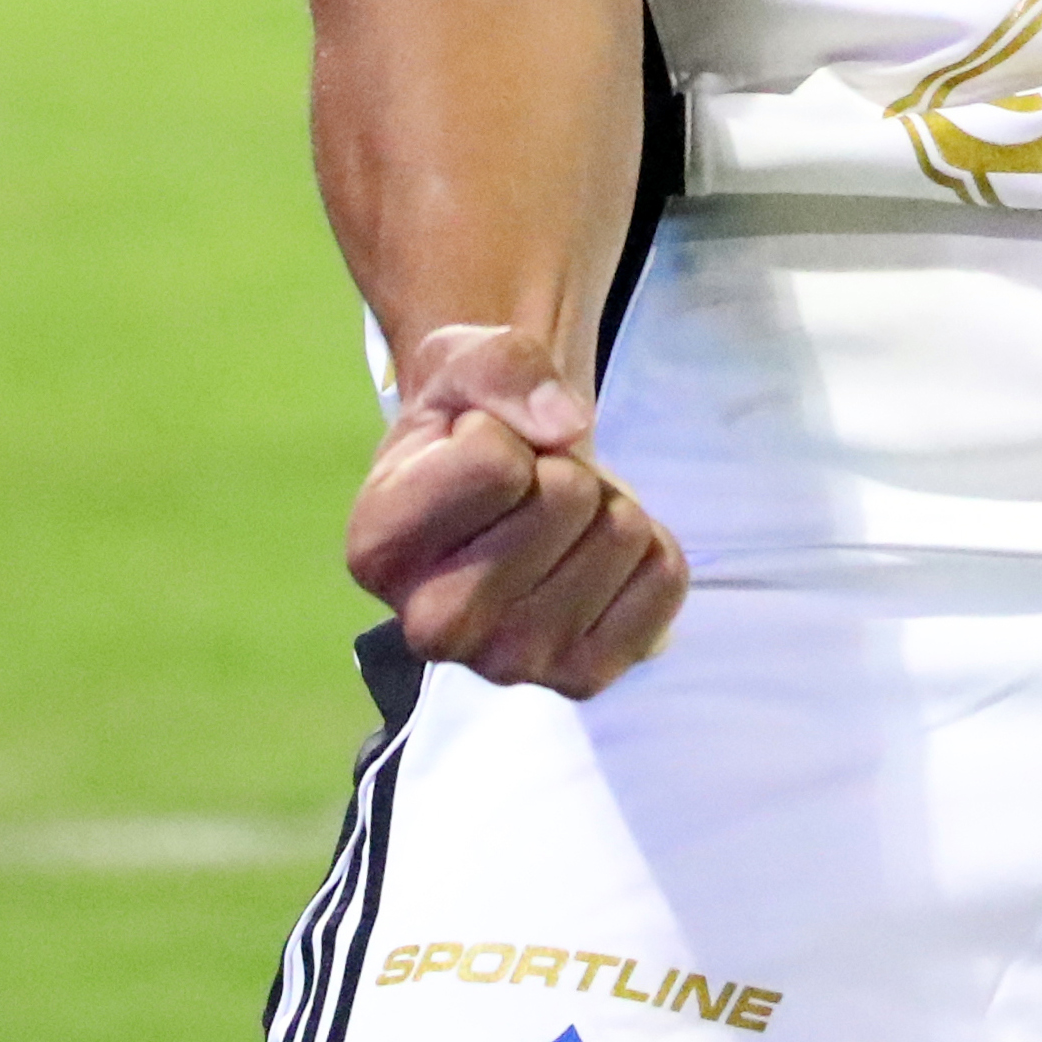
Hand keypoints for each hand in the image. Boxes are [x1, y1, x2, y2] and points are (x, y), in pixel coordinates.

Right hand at [344, 324, 688, 696]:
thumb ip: (503, 368)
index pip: (494, 463)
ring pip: (622, 533)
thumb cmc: (464, 425)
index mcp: (377, 548)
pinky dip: (648, 546)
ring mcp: (507, 663)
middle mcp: (431, 627)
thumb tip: (568, 426)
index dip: (502, 430)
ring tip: (556, 520)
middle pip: (565, 499)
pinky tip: (591, 555)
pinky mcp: (579, 679)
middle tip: (527, 487)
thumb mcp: (462, 363)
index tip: (478, 447)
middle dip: (561, 468)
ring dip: (604, 503)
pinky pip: (664, 578)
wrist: (497, 488)